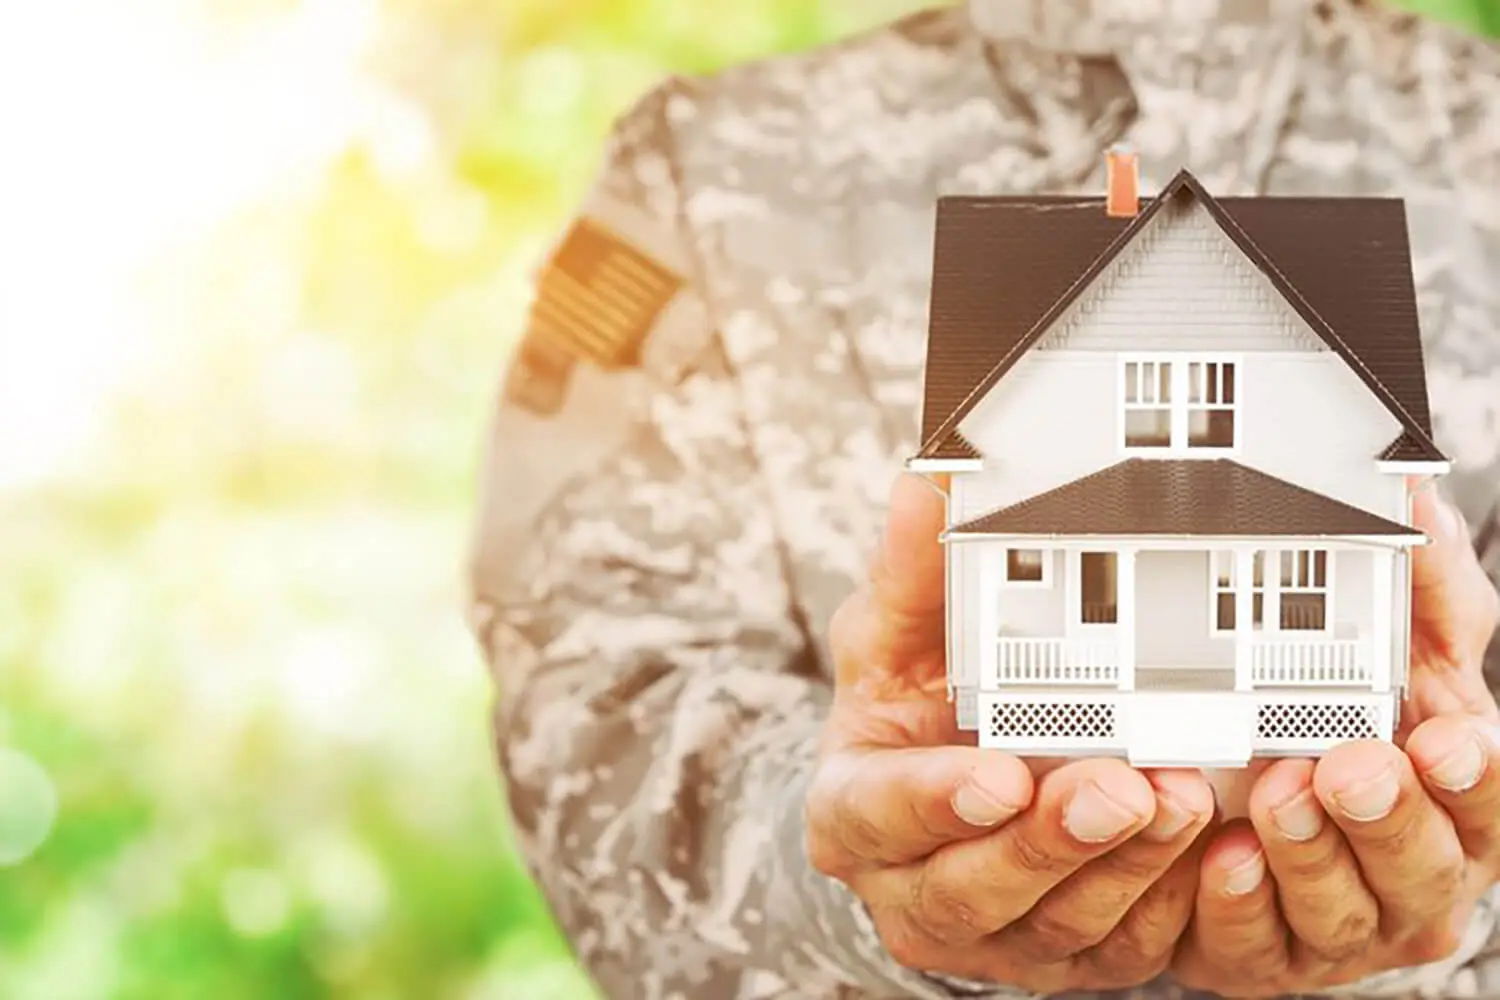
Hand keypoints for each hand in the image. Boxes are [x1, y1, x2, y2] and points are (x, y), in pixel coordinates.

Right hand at [806, 473, 1215, 993]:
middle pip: (974, 885)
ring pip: (1059, 923)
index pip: (880, 812)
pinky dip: (1168, 907)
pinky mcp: (1062, 955)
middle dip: (1053, 842)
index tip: (998, 774)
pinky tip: (1211, 850)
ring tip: (1184, 800)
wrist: (941, 789)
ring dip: (1126, 870)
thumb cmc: (910, 707)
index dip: (936, 801)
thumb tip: (925, 489)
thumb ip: (912, 572)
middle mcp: (911, 887)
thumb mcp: (896, 636)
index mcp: (855, 811)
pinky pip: (1121, 949)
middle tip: (1121, 785)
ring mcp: (990, 934)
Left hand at [1174, 486, 1499, 997]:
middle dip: (1385, 816)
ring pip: (1337, 912)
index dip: (1471, 779)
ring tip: (1275, 797)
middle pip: (1418, 869)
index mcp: (1455, 813)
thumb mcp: (1397, 660)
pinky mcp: (1261, 954)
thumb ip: (1421, 591)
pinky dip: (1235, 905)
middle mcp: (1409, 879)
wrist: (1249, 809)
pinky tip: (1218, 859)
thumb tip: (1421, 508)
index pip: (1484, 805)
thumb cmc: (1349, 735)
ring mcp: (1338, 926)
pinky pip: (1251, 944)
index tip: (1446, 738)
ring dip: (1307, 856)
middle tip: (1349, 765)